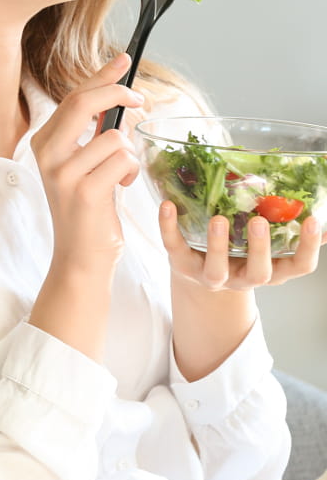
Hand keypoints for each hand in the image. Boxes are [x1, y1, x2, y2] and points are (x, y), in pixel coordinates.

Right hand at [31, 53, 142, 270]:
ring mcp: (63, 173)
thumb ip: (95, 131)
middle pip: (84, 103)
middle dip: (118, 94)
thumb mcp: (85, 163)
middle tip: (140, 100)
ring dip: (128, 153)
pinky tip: (120, 189)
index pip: (73, 97)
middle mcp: (46, 154)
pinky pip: (123, 160)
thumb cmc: (89, 208)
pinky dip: (130, 172)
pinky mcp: (85, 191)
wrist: (80, 256)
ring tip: (120, 175)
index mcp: (44, 142)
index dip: (101, 76)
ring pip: (113, 136)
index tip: (123, 59)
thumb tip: (119, 99)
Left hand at [159, 200, 326, 289]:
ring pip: (217, 270)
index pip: (298, 267)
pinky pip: (175, 248)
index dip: (309, 248)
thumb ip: (284, 224)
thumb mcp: (262, 241)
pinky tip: (168, 205)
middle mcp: (243, 277)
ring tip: (219, 219)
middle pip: (258, 274)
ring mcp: (211, 276)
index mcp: (269, 270)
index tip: (313, 221)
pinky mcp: (182, 265)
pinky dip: (169, 226)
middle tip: (259, 222)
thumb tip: (317, 202)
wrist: (197, 272)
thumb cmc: (238, 249)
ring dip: (218, 245)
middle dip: (260, 249)